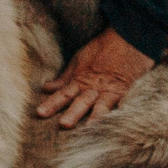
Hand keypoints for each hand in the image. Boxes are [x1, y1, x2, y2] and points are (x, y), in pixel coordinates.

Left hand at [35, 29, 155, 128]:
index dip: (51, 104)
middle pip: (81, 102)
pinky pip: (123, 105)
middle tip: (64, 124)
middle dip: (72, 113)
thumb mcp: (78, 61)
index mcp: (80, 80)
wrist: (127, 38)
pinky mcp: (126, 93)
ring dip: (96, 118)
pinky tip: (120, 124)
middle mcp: (94, 88)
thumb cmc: (101, 49)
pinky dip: (121, 114)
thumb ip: (64, 78)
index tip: (40, 113)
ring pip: (102, 106)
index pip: (63, 94)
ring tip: (90, 129)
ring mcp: (110, 91)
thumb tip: (47, 89)